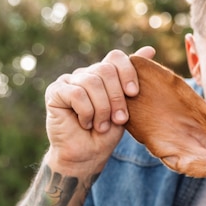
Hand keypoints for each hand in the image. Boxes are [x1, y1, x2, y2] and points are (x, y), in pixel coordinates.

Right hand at [43, 46, 155, 174]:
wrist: (87, 156)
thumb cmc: (107, 134)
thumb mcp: (128, 108)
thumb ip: (133, 81)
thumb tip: (150, 49)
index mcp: (104, 75)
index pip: (116, 57)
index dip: (127, 72)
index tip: (133, 93)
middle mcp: (86, 74)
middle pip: (106, 70)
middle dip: (117, 98)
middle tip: (119, 119)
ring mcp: (69, 81)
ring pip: (92, 82)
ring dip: (102, 109)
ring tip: (101, 125)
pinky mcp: (55, 91)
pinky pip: (77, 93)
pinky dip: (87, 112)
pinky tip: (85, 123)